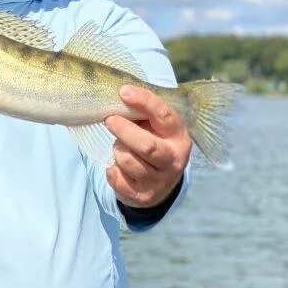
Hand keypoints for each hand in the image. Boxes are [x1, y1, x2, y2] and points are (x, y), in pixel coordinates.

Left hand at [104, 85, 191, 208]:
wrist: (159, 183)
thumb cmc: (153, 141)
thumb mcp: (155, 125)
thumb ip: (143, 111)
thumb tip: (119, 92)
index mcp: (178, 136)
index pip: (164, 115)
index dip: (144, 101)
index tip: (123, 91)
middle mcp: (173, 160)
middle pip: (146, 145)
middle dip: (123, 130)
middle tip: (109, 119)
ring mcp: (159, 180)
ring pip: (127, 160)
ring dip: (117, 150)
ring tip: (120, 146)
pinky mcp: (143, 196)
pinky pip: (116, 178)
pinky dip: (111, 169)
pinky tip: (117, 165)